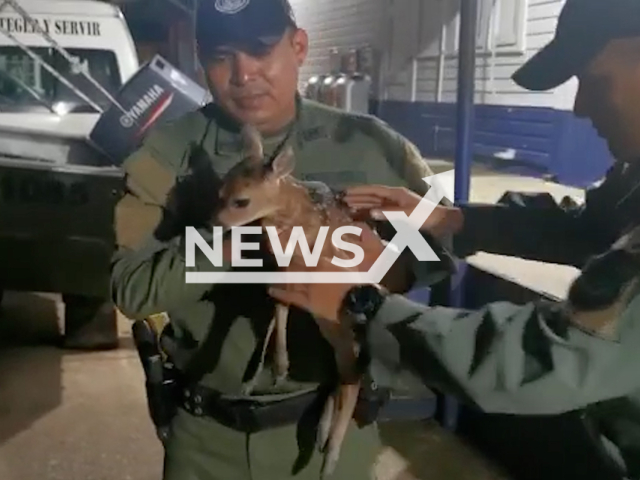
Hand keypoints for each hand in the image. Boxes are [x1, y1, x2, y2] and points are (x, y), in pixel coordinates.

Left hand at [268, 222, 383, 322]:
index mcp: (325, 255)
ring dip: (282, 271)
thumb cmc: (366, 277)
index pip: (306, 245)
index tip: (285, 233)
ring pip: (290, 276)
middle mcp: (312, 268)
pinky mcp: (308, 302)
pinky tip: (270, 289)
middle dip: (284, 254)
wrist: (363, 302)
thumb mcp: (368, 251)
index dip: (295, 239)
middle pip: (294, 259)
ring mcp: (308, 285)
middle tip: (274, 247)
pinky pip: (290, 297)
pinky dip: (279, 292)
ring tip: (274, 266)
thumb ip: (360, 235)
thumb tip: (355, 224)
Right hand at [343, 185, 463, 236]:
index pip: (374, 190)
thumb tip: (370, 212)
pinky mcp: (398, 213)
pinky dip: (370, 211)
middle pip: (372, 196)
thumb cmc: (424, 216)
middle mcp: (394, 197)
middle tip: (342, 199)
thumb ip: (388, 213)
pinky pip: (380, 210)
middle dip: (358, 197)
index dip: (360, 190)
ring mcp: (396, 205)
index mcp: (396, 193)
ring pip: (375, 203)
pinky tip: (363, 214)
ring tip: (348, 206)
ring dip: (362, 204)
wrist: (440, 222)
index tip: (347, 191)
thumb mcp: (407, 214)